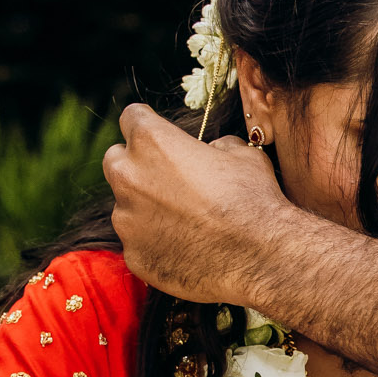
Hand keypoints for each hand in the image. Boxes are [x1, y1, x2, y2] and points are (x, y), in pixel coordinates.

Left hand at [104, 103, 291, 304]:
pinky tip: (187, 248)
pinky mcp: (134, 256)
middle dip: (135, 165)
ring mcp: (127, 221)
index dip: (147, 124)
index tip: (157, 135)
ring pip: (125, 206)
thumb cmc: (254, 200)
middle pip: (115, 160)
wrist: (262, 259)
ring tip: (184, 222)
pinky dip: (156, 243)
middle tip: (166, 179)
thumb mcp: (242, 154)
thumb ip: (215, 146)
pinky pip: (138, 243)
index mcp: (152, 141)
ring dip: (146, 208)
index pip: (131, 117)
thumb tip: (210, 151)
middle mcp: (129, 177)